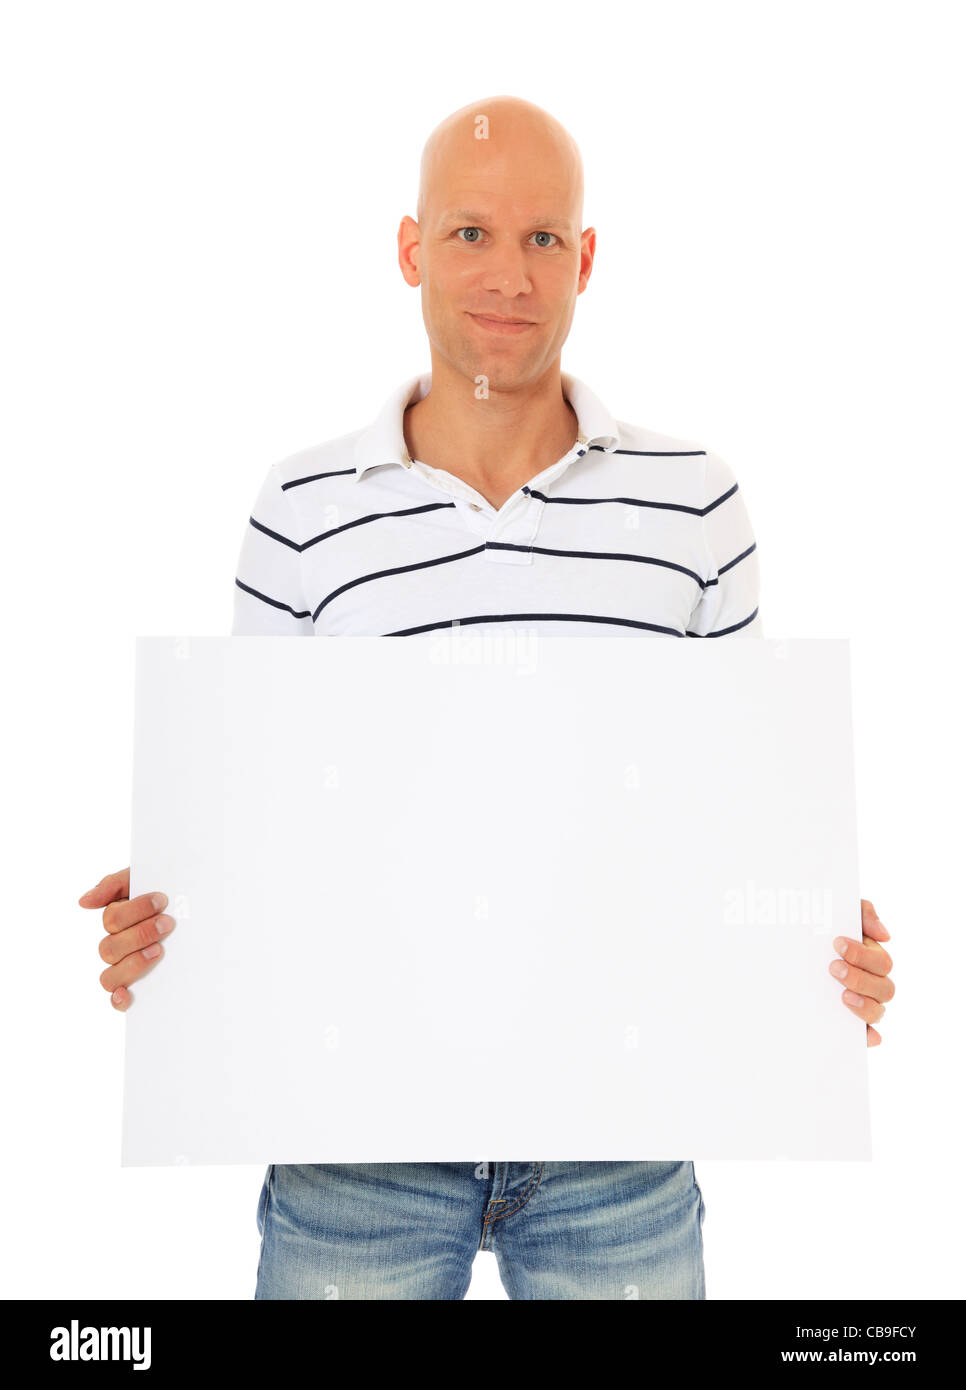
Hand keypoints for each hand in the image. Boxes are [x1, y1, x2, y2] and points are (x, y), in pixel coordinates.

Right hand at [78, 867, 174, 1010]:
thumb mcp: (142, 879)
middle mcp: (117, 945)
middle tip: (167, 923)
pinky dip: (117, 999)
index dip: (135, 911)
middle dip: (139, 934)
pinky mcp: (137, 986)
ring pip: (110, 975)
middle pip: (110, 948)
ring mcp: (126, 967)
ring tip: (159, 951)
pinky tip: (127, 994)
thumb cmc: (167, 891)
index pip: (112, 920)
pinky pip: (116, 999)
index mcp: (117, 920)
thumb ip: (113, 885)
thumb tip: (84, 902)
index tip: (161, 900)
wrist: (197, 903)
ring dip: (133, 963)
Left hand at [829, 898, 892, 1046]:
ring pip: (878, 1011)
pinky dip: (869, 1036)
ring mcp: (862, 1003)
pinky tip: (864, 1035)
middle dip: (860, 978)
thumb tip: (885, 935)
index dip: (863, 954)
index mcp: (872, 959)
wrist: (787, 949)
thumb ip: (863, 913)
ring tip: (842, 996)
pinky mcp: (850, 1023)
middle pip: (884, 988)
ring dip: (864, 1005)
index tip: (837, 943)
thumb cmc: (821, 930)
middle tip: (833, 968)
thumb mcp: (840, 913)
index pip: (881, 962)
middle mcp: (872, 983)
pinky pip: (867, 1035)